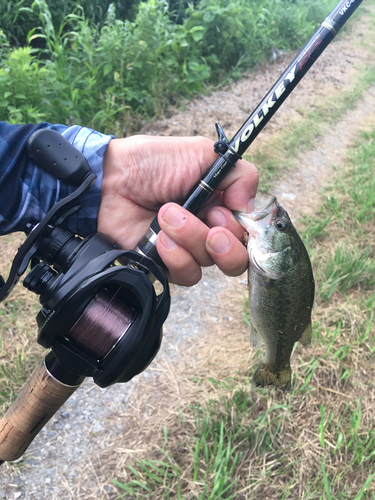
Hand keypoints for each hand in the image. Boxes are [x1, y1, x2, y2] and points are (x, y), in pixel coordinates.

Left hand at [98, 135, 257, 284]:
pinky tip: (159, 237)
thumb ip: (240, 174)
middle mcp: (207, 231)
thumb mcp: (202, 153)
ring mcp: (186, 250)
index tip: (223, 213)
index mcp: (220, 206)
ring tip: (166, 215)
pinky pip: (185, 275)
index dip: (241, 230)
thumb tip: (249, 207)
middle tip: (209, 224)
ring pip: (208, 265)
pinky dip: (175, 256)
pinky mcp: (165, 265)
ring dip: (191, 239)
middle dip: (225, 244)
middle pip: (236, 259)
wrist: (111, 180)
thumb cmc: (153, 163)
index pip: (247, 234)